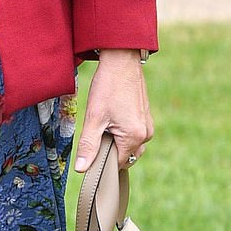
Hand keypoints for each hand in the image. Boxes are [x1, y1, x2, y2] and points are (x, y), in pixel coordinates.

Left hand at [74, 49, 152, 171]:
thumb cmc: (108, 87)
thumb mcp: (94, 118)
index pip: (117, 164)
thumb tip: (82, 169)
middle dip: (110, 151)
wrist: (121, 61)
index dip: (102, 160)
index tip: (91, 147)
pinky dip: (122, 132)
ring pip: (130, 146)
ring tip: (104, 122)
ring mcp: (148, 125)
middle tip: (97, 131)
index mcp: (135, 137)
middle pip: (125, 157)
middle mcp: (146, 134)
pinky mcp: (146, 117)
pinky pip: (134, 134)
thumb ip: (89, 145)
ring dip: (116, 141)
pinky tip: (112, 117)